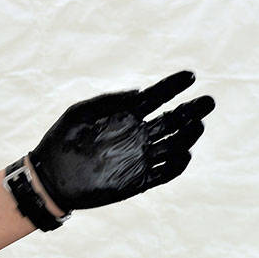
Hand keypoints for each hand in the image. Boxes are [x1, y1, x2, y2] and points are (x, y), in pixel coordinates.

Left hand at [28, 71, 213, 210]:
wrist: (50, 179)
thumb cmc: (61, 141)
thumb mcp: (81, 112)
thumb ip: (110, 101)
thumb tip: (140, 91)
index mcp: (125, 115)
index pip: (157, 96)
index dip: (174, 86)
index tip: (191, 76)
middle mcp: (137, 135)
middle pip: (173, 120)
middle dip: (192, 111)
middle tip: (209, 102)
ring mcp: (139, 158)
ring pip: (173, 145)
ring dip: (188, 136)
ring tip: (198, 126)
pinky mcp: (138, 181)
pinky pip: (164, 174)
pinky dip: (177, 166)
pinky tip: (184, 155)